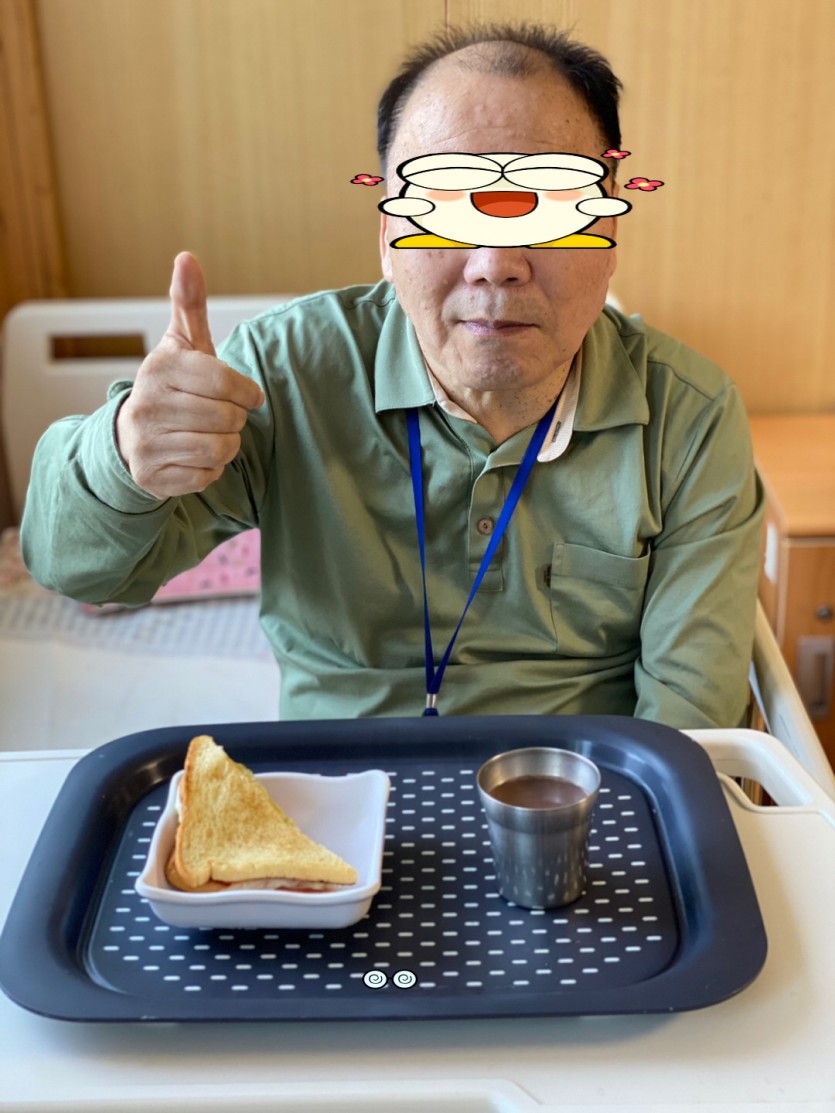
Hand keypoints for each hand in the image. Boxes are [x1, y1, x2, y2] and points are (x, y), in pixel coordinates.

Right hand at [116, 252, 264, 497]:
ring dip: (226, 445)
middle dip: (235, 419)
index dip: (246, 391)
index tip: (248, 395)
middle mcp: (147, 405)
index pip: (225, 383)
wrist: (131, 438)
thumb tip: (187, 257)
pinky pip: (207, 476)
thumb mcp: (182, 345)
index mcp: (160, 369)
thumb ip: (189, 304)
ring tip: (208, 434)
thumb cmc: (172, 387)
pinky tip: (193, 455)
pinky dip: (210, 469)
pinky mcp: (152, 477)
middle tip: (220, 415)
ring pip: (221, 449)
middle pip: (228, 419)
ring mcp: (146, 444)